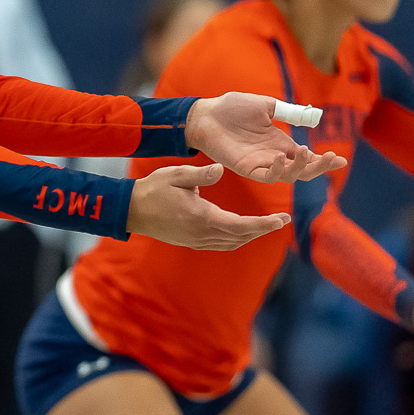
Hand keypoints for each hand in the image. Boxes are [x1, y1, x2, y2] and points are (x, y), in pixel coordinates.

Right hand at [127, 163, 291, 249]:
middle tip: (282, 221)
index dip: (264, 224)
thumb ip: (201, 174)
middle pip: (241, 237)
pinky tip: (242, 230)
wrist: (131, 210)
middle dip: (263, 230)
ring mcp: (196, 240)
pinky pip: (221, 244)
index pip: (241, 226)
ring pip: (232, 243)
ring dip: (251, 235)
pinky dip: (236, 238)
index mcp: (202, 217)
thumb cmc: (154, 189)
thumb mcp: (177, 175)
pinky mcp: (191, 242)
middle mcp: (202, 233)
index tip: (281, 219)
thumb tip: (221, 169)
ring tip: (266, 225)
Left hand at [184, 93, 346, 183]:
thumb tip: (312, 116)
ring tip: (305, 152)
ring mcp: (260, 164)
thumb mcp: (265, 106)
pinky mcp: (245, 168)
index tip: (342, 160)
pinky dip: (277, 171)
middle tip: (332, 159)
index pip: (307, 157)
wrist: (206, 113)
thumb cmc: (232, 108)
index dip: (324, 161)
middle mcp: (273, 156)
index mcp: (280, 143)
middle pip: (302, 171)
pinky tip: (282, 157)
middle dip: (319, 167)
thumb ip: (287, 112)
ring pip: (287, 176)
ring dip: (300, 167)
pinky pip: (266, 176)